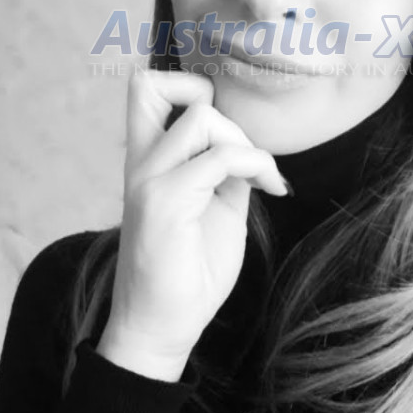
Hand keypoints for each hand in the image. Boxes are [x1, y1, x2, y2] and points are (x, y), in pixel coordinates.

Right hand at [98, 68, 287, 379]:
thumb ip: (226, 170)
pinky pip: (220, 159)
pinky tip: (270, 190)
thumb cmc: (188, 272)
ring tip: (261, 177)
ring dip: (243, 141)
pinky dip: (255, 165)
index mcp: (149, 161)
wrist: (163, 327)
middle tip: (238, 143)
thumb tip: (250, 147)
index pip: (146, 91)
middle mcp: (141, 164)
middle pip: (151, 84)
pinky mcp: (164, 203)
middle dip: (206, 96)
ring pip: (201, 118)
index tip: (228, 126)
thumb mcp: (217, 206)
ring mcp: (149, 181)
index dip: (188, 86)